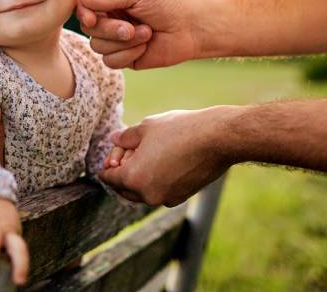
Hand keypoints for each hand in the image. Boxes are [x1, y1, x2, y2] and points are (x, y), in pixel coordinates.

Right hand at [77, 0, 200, 68]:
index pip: (83, 5)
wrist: (192, 28)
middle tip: (131, 27)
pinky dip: (127, 54)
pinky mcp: (124, 57)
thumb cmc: (168, 3)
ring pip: (97, 46)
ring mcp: (115, 39)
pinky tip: (145, 47)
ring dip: (122, 42)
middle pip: (88, 28)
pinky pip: (110, 61)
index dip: (84, 13)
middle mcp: (109, 17)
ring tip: (146, 33)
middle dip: (109, 29)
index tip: (92, 18)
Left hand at [99, 107, 234, 205]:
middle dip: (123, 172)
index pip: (109, 178)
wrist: (217, 139)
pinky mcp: (181, 197)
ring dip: (139, 177)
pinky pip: (159, 191)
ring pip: (142, 192)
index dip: (109, 162)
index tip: (116, 152)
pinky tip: (163, 160)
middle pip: (124, 188)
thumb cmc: (180, 130)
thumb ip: (125, 137)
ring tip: (148, 152)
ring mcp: (166, 199)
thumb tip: (113, 139)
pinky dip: (155, 180)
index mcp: (134, 179)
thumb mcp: (146, 127)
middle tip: (131, 150)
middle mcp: (148, 195)